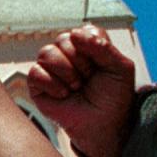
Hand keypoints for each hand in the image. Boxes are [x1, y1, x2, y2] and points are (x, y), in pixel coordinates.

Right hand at [27, 25, 137, 156]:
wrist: (102, 124)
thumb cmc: (112, 97)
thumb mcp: (120, 68)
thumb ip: (103, 46)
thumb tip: (74, 33)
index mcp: (87, 46)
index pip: (83, 31)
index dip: (92, 48)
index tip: (101, 66)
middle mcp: (66, 53)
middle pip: (63, 40)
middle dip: (80, 63)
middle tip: (88, 79)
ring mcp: (50, 67)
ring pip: (47, 53)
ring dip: (66, 73)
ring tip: (75, 87)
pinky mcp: (36, 83)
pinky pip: (35, 72)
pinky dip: (53, 85)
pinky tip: (63, 94)